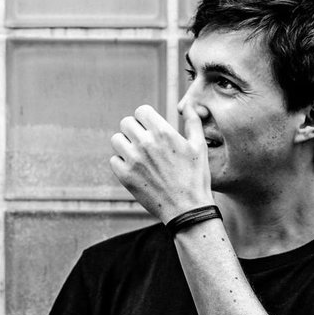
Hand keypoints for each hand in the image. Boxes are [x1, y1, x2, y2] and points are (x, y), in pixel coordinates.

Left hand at [110, 104, 213, 222]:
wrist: (187, 209)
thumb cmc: (196, 177)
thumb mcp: (199, 146)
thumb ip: (193, 122)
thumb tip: (189, 105)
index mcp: (163, 133)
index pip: (141, 111)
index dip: (146, 118)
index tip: (151, 128)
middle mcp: (145, 143)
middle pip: (126, 122)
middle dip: (135, 129)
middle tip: (144, 141)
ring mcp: (133, 160)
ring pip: (116, 140)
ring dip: (125, 144)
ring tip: (138, 154)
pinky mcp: (125, 177)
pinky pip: (114, 160)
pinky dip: (122, 163)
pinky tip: (135, 169)